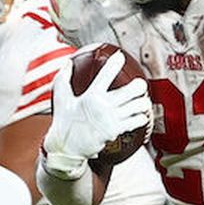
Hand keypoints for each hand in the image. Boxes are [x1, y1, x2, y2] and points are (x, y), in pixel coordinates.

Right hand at [42, 53, 150, 179]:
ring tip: (141, 101)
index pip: (107, 74)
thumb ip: (63, 78)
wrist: (66, 147)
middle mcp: (104, 106)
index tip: (120, 56)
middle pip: (134, 89)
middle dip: (140, 85)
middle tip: (139, 85)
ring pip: (140, 105)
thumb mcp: (60, 98)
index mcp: (91, 96)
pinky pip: (138, 121)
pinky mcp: (116, 131)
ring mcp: (112, 119)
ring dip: (143, 102)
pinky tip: (139, 116)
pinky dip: (141, 118)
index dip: (116, 62)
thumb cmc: (63, 122)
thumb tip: (68, 63)